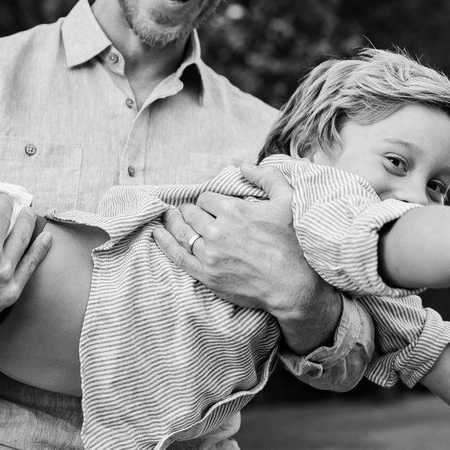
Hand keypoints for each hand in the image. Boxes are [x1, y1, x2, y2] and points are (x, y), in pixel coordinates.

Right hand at [0, 174, 51, 368]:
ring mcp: (1, 270)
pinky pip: (31, 263)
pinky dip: (41, 247)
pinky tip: (46, 236)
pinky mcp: (10, 289)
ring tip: (27, 212)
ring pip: (22, 234)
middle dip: (5, 203)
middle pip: (5, 214)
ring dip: (26, 219)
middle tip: (6, 200)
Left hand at [150, 162, 339, 351]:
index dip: (207, 201)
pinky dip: (164, 242)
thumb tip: (243, 165)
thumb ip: (267, 177)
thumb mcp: (288, 201)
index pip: (206, 198)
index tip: (211, 207)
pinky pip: (177, 255)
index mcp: (234, 210)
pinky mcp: (206, 274)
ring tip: (168, 218)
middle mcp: (218, 230)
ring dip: (173, 222)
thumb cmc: (293, 242)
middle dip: (189, 211)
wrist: (292, 285)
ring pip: (181, 231)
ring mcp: (209, 254)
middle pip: (191, 213)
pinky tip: (157, 234)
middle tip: (188, 212)